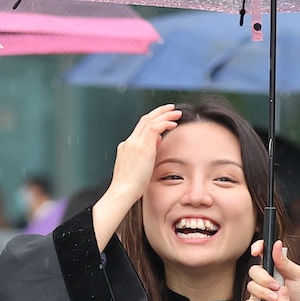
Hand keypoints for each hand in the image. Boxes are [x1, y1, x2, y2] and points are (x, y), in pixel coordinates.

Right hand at [92, 106, 182, 246]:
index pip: (141, 127)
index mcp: (127, 146)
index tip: (164, 118)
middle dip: (159, 112)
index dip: (153, 120)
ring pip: (150, 120)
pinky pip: (155, 128)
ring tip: (176, 113)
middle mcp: (130, 142)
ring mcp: (135, 143)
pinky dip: (165, 123)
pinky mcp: (142, 147)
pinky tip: (173, 124)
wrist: (123, 192)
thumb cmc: (131, 187)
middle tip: (172, 108)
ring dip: (165, 115)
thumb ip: (148, 153)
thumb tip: (158, 141)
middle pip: (145, 119)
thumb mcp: (140, 167)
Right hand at [249, 241, 299, 300]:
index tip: (256, 251)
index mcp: (277, 266)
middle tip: (276, 286)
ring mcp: (262, 290)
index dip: (257, 248)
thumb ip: (285, 261)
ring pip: (251, 285)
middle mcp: (267, 277)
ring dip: (264, 292)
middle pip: (254, 270)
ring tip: (277, 299)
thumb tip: (277, 244)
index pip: (263, 252)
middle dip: (263, 278)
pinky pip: (251, 299)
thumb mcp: (298, 275)